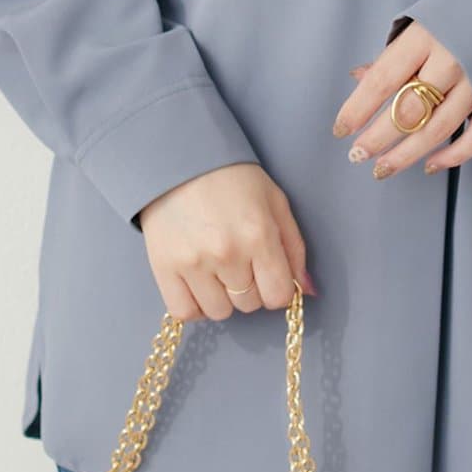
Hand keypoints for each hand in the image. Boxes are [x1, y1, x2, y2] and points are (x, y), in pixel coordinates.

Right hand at [137, 162, 317, 321]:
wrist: (180, 158)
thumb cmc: (232, 178)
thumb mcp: (275, 201)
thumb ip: (294, 248)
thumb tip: (307, 290)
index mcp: (259, 235)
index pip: (278, 296)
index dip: (276, 288)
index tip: (267, 275)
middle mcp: (228, 253)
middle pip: (249, 305)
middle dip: (249, 288)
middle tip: (239, 262)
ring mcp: (193, 262)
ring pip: (219, 312)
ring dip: (221, 297)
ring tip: (215, 269)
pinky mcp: (164, 267)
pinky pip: (185, 312)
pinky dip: (193, 305)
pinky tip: (197, 284)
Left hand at [331, 20, 471, 179]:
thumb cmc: (462, 14)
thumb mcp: (423, 24)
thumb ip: (394, 56)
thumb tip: (358, 78)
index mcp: (425, 36)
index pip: (382, 79)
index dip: (358, 108)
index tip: (340, 129)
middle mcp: (451, 59)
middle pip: (407, 110)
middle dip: (378, 138)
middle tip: (357, 155)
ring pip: (437, 130)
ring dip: (406, 155)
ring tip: (382, 168)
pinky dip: (453, 156)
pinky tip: (430, 164)